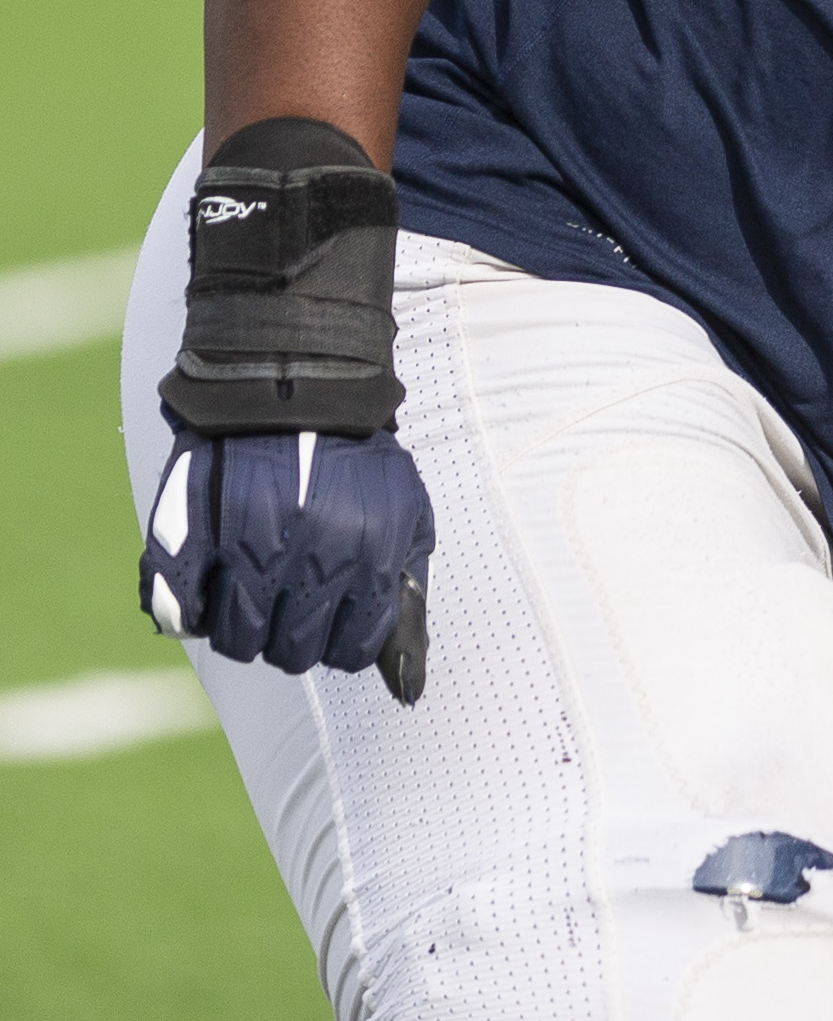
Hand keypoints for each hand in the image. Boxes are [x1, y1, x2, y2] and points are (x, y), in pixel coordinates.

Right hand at [142, 414, 434, 701]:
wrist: (292, 384)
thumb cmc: (357, 460)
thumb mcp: (405, 517)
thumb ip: (404, 597)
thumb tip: (407, 688)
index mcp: (367, 552)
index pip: (349, 649)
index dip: (339, 642)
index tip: (330, 622)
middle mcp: (308, 556)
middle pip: (290, 653)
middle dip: (293, 636)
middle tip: (290, 597)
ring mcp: (246, 548)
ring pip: (238, 641)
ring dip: (245, 625)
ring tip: (254, 585)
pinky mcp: (190, 536)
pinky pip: (183, 611)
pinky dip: (193, 610)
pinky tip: (212, 584)